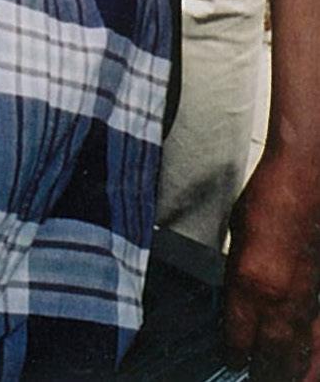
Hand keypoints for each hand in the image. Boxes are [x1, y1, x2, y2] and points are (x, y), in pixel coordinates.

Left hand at [224, 149, 319, 381]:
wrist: (306, 180)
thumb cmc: (268, 198)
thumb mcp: (236, 237)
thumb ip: (237, 276)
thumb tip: (238, 305)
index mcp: (249, 284)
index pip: (238, 340)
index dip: (233, 354)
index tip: (230, 359)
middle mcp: (279, 301)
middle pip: (271, 361)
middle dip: (261, 375)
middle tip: (254, 377)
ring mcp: (307, 302)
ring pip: (300, 358)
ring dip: (288, 373)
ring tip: (278, 377)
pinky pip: (319, 340)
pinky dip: (313, 358)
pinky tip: (308, 366)